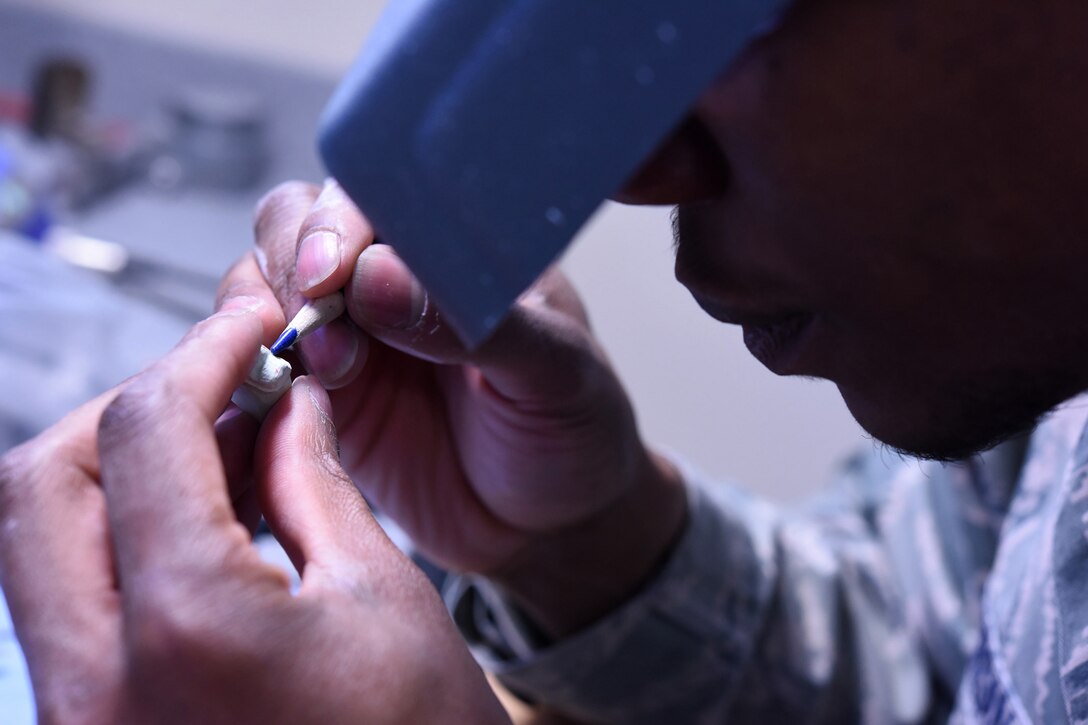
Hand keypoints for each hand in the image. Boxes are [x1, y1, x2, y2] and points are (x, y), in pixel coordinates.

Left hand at [0, 294, 506, 722]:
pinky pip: (69, 609)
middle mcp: (96, 687)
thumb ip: (310, 482)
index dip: (201, 352)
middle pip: (44, 480)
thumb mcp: (384, 598)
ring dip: (119, 473)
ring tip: (221, 452)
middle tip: (220, 386)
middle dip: (129, 409)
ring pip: (38, 545)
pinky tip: (204, 525)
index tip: (247, 331)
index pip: (146, 429)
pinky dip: (123, 543)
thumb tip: (281, 401)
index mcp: (188, 630)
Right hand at [242, 181, 688, 636]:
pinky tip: (285, 404)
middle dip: (289, 265)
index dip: (337, 224)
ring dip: (268, 322)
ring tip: (325, 372)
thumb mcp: (553, 371)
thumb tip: (374, 276)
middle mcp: (392, 276)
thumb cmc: (574, 430)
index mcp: (455, 245)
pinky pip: (261, 367)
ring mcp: (350, 334)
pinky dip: (251, 375)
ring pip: (264, 291)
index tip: (331, 273)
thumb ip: (470, 323)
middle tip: (313, 325)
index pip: (375, 194)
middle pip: (296, 226)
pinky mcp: (322, 397)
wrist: (554, 524)